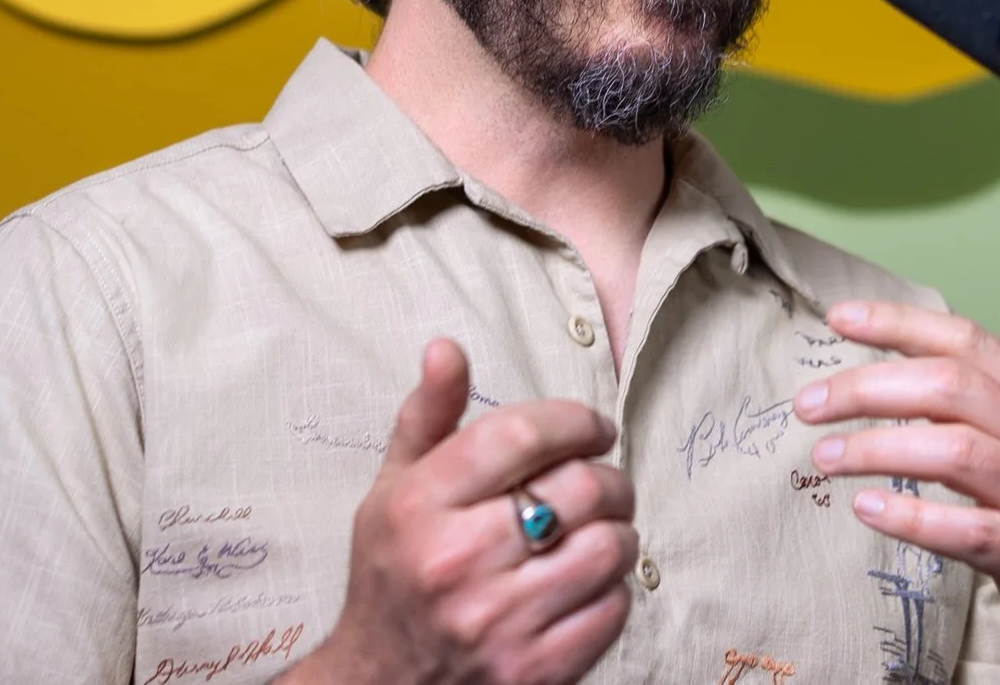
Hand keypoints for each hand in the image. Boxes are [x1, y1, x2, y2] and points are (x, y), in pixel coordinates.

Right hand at [290, 338, 638, 684]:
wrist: (380, 683)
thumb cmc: (392, 574)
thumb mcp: (392, 489)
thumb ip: (426, 416)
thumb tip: (446, 349)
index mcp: (419, 505)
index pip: (521, 434)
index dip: (574, 420)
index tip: (593, 427)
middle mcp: (456, 560)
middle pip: (578, 487)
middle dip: (607, 475)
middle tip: (601, 482)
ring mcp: (498, 621)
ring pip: (609, 547)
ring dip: (619, 531)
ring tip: (600, 529)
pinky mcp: (534, 670)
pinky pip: (613, 608)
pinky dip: (614, 589)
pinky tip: (588, 582)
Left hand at [792, 259, 999, 684]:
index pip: (966, 342)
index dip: (900, 324)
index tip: (838, 318)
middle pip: (952, 387)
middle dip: (870, 387)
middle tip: (809, 404)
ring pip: (957, 452)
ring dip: (879, 449)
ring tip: (823, 457)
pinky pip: (973, 531)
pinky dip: (916, 518)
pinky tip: (869, 509)